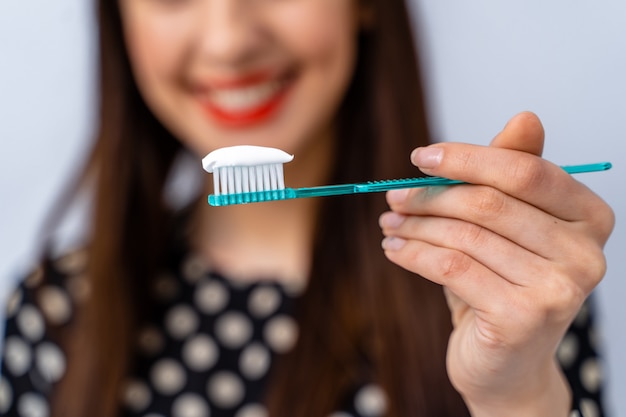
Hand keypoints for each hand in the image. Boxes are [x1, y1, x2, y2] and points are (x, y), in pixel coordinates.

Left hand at [379, 112, 613, 415]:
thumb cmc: (504, 285)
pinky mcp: (523, 318)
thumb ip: (511, 174)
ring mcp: (558, 289)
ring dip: (416, 225)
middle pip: (490, 203)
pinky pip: (452, 269)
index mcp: (588, 217)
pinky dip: (414, 254)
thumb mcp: (508, 228)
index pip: (525, 170)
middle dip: (431, 195)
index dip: (467, 158)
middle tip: (394, 196)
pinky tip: (394, 249)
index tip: (420, 157)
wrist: (506, 366)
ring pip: (465, 235)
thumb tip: (526, 117)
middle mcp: (584, 253)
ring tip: (390, 223)